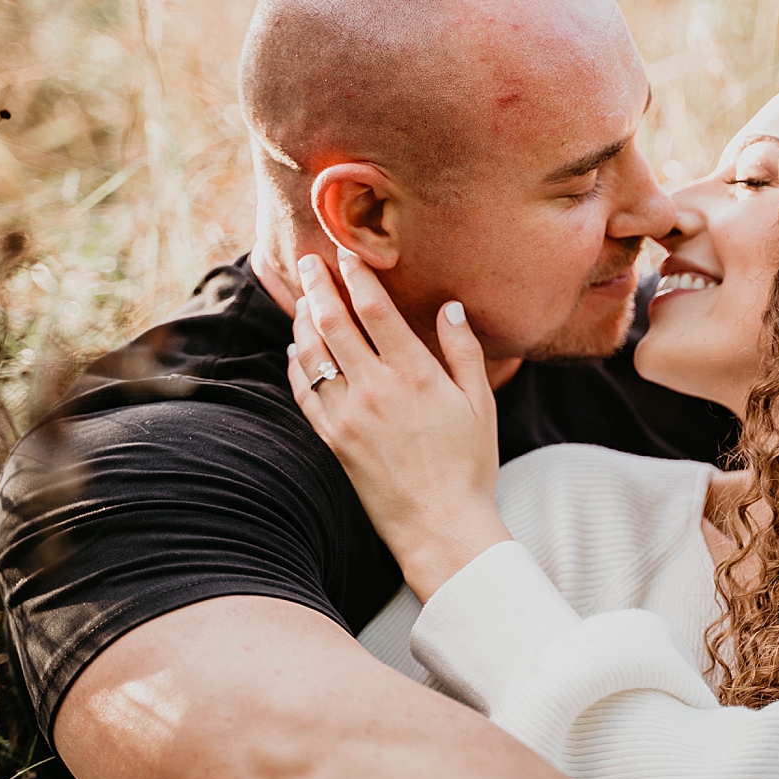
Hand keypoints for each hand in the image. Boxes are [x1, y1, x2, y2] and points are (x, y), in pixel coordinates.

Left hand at [288, 249, 510, 599]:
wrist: (440, 525)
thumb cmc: (470, 465)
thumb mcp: (481, 403)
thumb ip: (464, 351)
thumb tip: (451, 307)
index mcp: (414, 373)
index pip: (375, 309)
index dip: (357, 276)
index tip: (346, 254)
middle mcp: (374, 388)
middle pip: (333, 322)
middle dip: (319, 286)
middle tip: (308, 261)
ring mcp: (347, 415)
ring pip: (312, 354)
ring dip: (302, 320)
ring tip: (301, 298)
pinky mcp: (333, 440)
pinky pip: (305, 392)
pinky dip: (297, 365)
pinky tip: (297, 350)